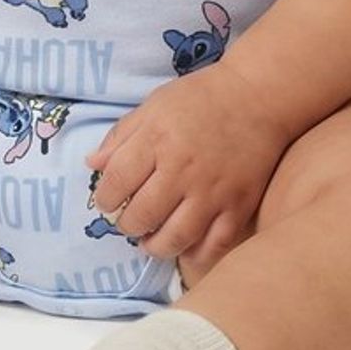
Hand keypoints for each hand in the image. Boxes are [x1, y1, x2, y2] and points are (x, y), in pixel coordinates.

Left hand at [84, 62, 291, 274]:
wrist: (258, 96)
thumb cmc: (200, 98)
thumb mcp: (154, 105)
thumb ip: (121, 136)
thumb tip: (92, 164)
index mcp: (157, 139)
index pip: (116, 183)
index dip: (104, 199)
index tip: (107, 201)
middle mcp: (183, 169)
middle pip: (141, 216)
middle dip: (127, 224)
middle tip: (129, 220)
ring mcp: (213, 191)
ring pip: (175, 238)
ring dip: (154, 246)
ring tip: (150, 239)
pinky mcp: (239, 205)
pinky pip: (213, 245)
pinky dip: (195, 253)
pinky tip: (185, 245)